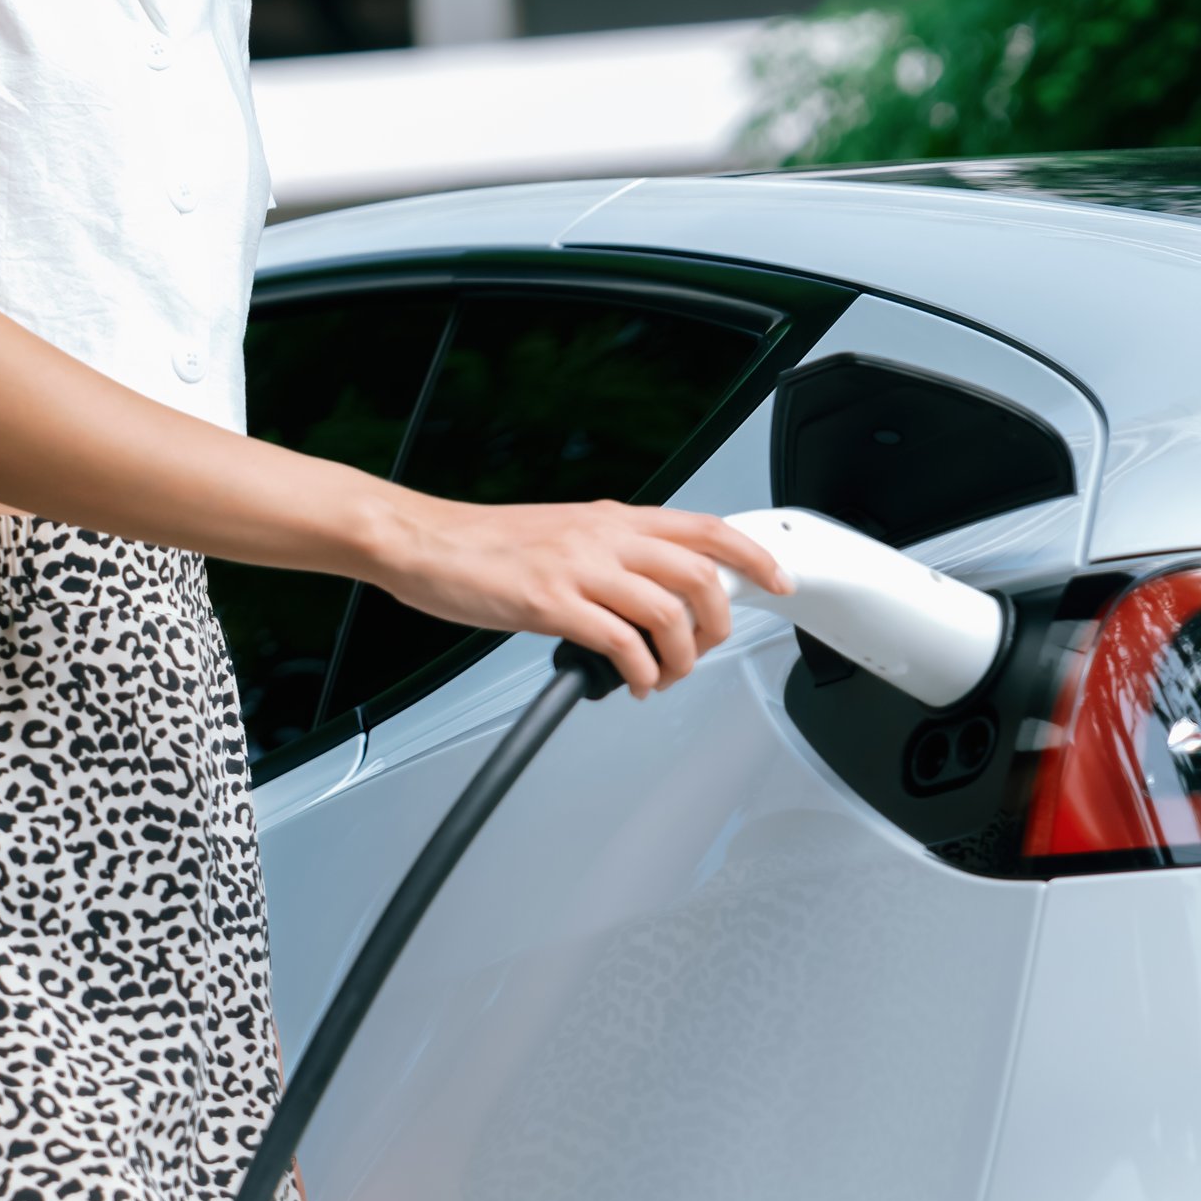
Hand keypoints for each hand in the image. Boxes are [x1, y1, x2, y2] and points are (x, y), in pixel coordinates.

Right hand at [367, 496, 793, 698]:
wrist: (422, 541)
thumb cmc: (484, 544)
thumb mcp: (563, 534)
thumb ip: (610, 553)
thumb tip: (651, 588)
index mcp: (610, 517)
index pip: (705, 528)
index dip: (753, 557)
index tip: (778, 581)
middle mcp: (603, 536)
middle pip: (700, 577)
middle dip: (718, 626)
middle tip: (704, 652)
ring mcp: (577, 568)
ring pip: (668, 614)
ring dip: (680, 659)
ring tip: (664, 676)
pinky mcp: (549, 602)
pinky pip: (620, 644)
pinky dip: (640, 673)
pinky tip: (631, 683)